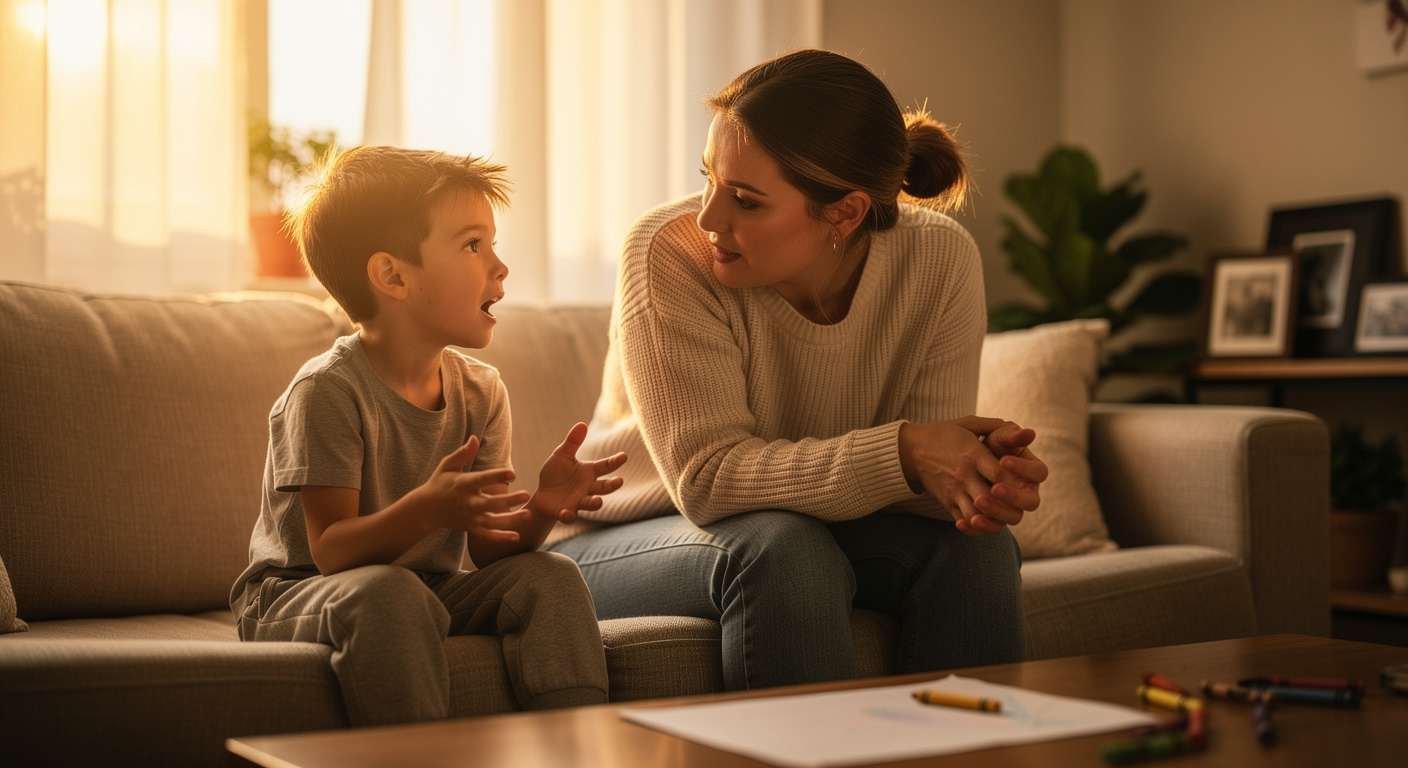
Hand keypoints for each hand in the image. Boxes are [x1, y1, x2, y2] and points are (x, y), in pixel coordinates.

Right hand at [420, 436, 531, 540]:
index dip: (496, 476)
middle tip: (527, 494)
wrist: (425, 509)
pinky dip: (500, 537)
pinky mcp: (470, 528)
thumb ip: (463, 453)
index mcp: (463, 484)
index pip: (481, 480)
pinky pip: (486, 535)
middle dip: (508, 500)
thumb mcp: (447, 465)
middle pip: (489, 503)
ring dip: (510, 520)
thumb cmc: (440, 482)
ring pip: (491, 521)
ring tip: (528, 516)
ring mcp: (469, 517)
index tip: (513, 473)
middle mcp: (467, 502)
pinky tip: (517, 537)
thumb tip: (475, 438)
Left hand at [531, 422, 627, 523]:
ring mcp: (579, 501)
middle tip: (620, 481)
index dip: (615, 461)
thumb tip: (582, 424)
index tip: (624, 456)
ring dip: (595, 503)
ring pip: (591, 504)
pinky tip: (565, 512)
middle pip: (604, 487)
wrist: (543, 495)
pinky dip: (569, 515)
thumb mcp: (561, 455)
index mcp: (589, 472)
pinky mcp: (566, 512)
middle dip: (612, 485)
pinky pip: (570, 516)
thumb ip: (572, 443)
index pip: (605, 466)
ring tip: (597, 501)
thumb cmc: (556, 473)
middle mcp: (588, 488)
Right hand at [897, 417, 1044, 536]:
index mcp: (972, 454)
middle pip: (989, 499)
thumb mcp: (969, 423)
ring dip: (992, 519)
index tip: (1025, 482)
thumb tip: (1030, 433)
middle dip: (1005, 504)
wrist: (911, 449)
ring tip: (1002, 513)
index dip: (1015, 481)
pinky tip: (985, 522)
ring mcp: (953, 491)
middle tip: (1015, 501)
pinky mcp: (947, 502)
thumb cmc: (945, 434)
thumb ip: (999, 427)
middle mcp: (963, 475)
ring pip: (976, 515)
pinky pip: (963, 520)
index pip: (999, 473)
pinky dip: (977, 527)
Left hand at [962, 421, 1046, 535]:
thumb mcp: (996, 436)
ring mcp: (1011, 508)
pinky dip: (977, 529)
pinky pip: (990, 529)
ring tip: (977, 502)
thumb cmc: (986, 445)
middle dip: (1013, 496)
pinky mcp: (993, 520)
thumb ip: (1010, 435)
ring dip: (996, 513)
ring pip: (1012, 518)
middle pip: (1031, 502)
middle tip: (994, 488)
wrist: (962, 461)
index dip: (1023, 468)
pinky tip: (961, 522)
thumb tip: (1029, 433)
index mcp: (1031, 471)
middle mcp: (1026, 492)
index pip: (1039, 473)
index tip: (1002, 461)